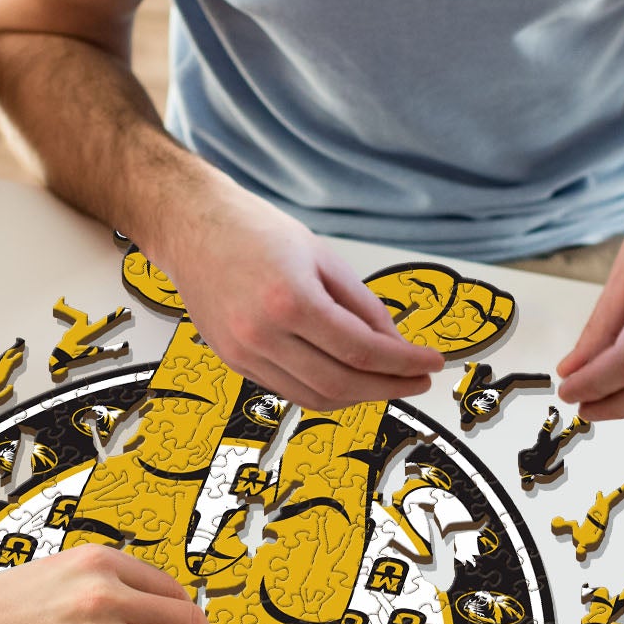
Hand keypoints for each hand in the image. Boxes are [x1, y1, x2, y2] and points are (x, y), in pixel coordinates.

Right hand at [155, 175, 438, 409]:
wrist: (192, 227)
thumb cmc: (255, 231)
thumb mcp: (323, 257)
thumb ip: (362, 305)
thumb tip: (394, 344)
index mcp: (290, 301)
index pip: (362, 350)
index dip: (404, 363)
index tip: (431, 364)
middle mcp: (262, 335)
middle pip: (342, 384)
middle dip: (388, 387)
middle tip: (417, 380)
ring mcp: (243, 353)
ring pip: (315, 397)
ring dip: (359, 397)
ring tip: (388, 383)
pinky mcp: (233, 361)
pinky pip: (290, 390)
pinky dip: (325, 391)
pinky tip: (348, 379)